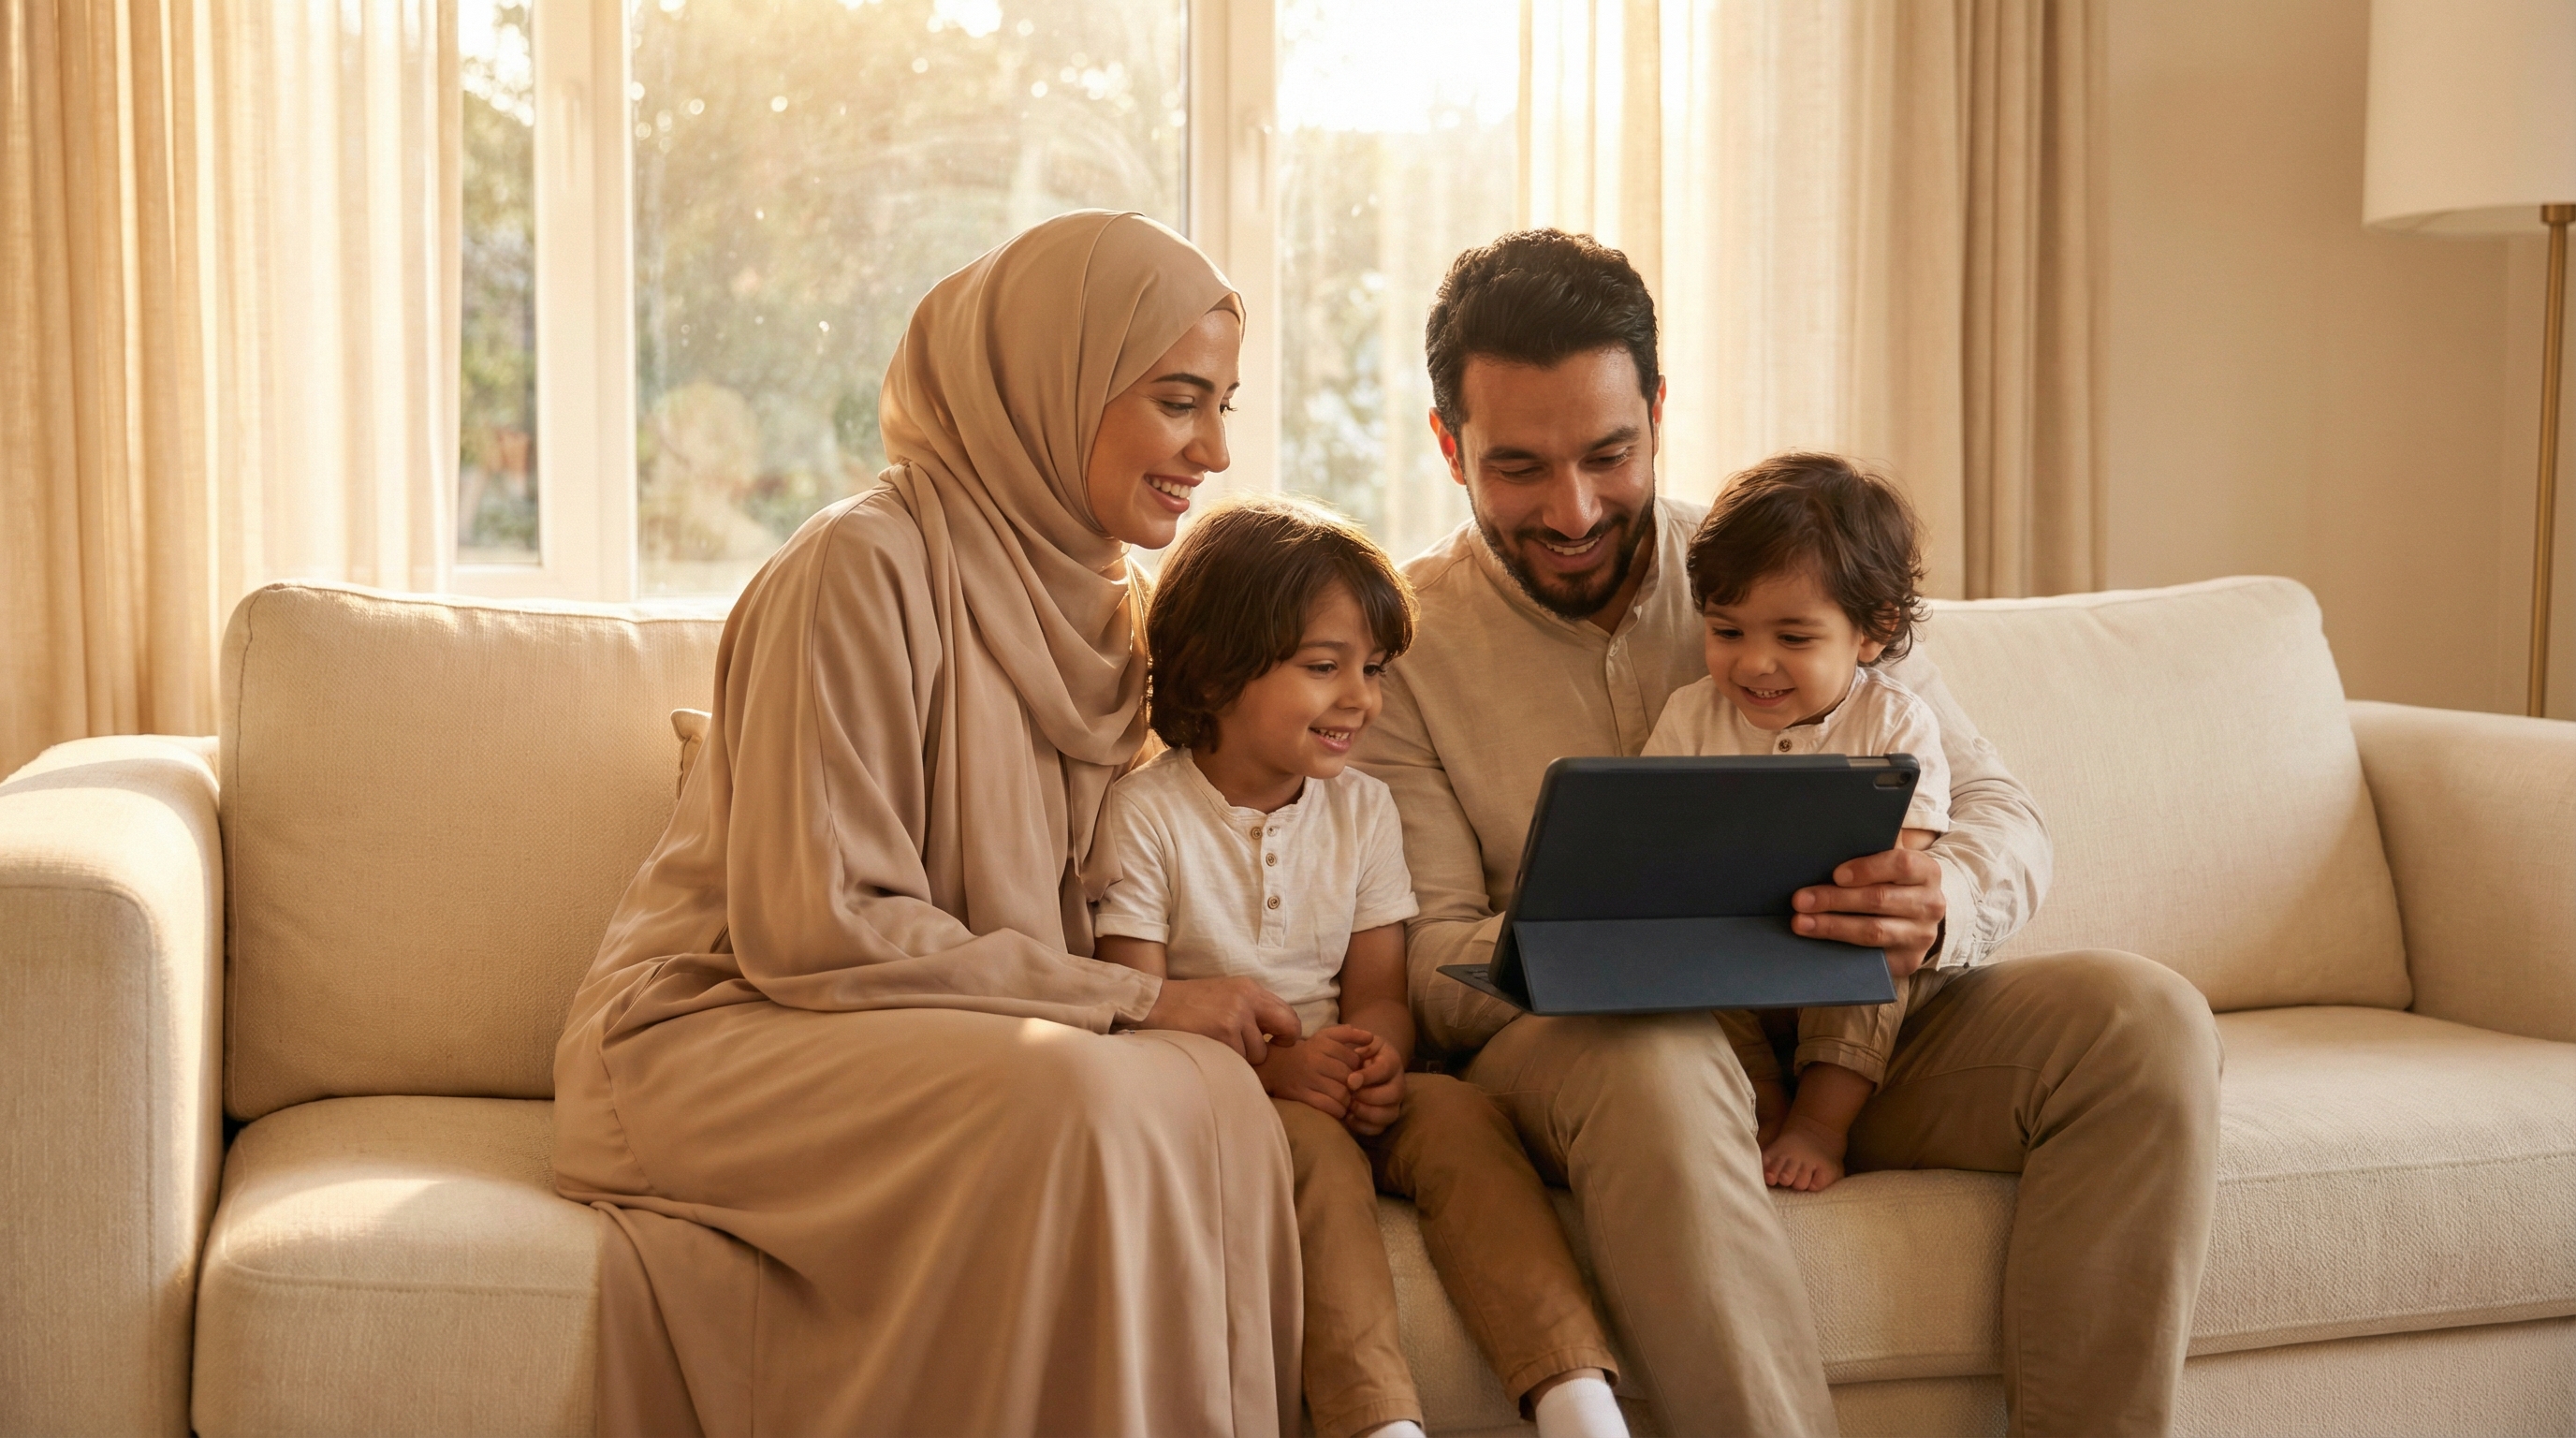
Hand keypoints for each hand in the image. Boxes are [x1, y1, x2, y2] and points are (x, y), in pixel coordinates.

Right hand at [1139, 977, 1300, 1063]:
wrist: (1155, 1004)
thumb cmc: (1189, 1004)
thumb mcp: (1226, 994)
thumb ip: (1251, 1008)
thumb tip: (1275, 1032)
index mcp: (1250, 988)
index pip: (1288, 1012)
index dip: (1288, 1032)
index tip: (1277, 1041)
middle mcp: (1247, 999)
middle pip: (1288, 1028)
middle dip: (1279, 1045)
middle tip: (1262, 1051)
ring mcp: (1236, 1016)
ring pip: (1259, 1052)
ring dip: (1243, 1056)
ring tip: (1220, 1046)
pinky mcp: (1223, 1034)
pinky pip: (1239, 1060)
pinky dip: (1227, 1061)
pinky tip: (1211, 1050)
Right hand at [1256, 1029, 1363, 1118]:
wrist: (1273, 1066)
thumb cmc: (1305, 1052)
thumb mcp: (1323, 1037)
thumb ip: (1347, 1034)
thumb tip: (1371, 1038)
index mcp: (1323, 1043)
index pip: (1354, 1058)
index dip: (1358, 1069)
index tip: (1354, 1073)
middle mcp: (1315, 1059)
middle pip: (1349, 1077)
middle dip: (1354, 1086)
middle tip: (1353, 1090)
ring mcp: (1307, 1078)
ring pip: (1341, 1094)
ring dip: (1347, 1100)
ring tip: (1346, 1100)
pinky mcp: (1300, 1095)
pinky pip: (1328, 1106)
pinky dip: (1337, 1110)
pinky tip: (1336, 1108)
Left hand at [1327, 1026, 1405, 1135]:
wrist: (1366, 1062)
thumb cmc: (1361, 1051)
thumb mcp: (1361, 1041)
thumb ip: (1359, 1042)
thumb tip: (1358, 1054)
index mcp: (1392, 1061)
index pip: (1385, 1070)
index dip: (1368, 1076)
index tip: (1350, 1080)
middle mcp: (1398, 1083)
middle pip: (1393, 1094)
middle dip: (1369, 1096)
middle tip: (1351, 1094)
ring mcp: (1394, 1103)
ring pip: (1389, 1114)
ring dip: (1367, 1113)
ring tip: (1350, 1106)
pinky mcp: (1385, 1118)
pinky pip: (1379, 1129)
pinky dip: (1364, 1126)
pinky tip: (1349, 1117)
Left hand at [1793, 847, 1945, 977]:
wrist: (1916, 920)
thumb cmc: (1891, 882)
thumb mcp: (1889, 861)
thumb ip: (1873, 845)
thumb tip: (1836, 825)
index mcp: (1927, 871)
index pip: (1901, 864)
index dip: (1867, 868)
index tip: (1835, 874)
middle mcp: (1930, 904)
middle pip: (1879, 900)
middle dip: (1834, 899)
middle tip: (1799, 900)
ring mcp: (1921, 935)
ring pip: (1874, 931)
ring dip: (1832, 926)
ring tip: (1801, 922)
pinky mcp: (1908, 961)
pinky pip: (1872, 958)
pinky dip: (1841, 949)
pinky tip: (1818, 943)